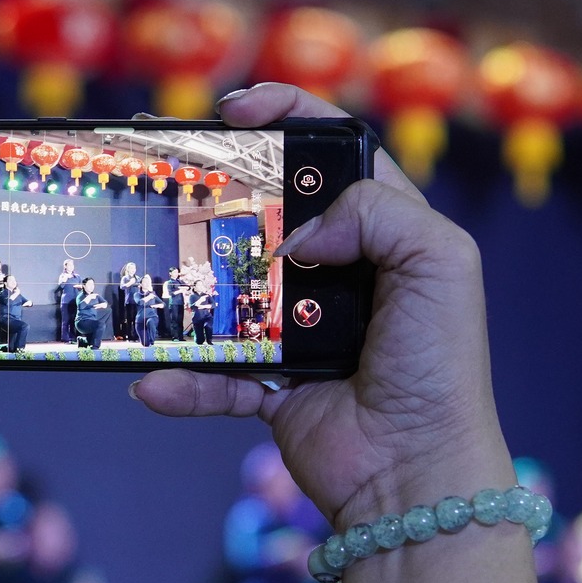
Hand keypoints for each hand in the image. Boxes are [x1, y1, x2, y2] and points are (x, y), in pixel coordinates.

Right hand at [132, 82, 511, 527]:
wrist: (417, 471)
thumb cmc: (441, 364)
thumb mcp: (439, 262)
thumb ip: (377, 212)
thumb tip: (298, 233)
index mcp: (384, 230)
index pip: (334, 152)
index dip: (287, 117)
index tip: (235, 111)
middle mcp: (338, 272)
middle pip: (265, 211)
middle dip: (214, 185)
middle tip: (165, 165)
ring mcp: (299, 328)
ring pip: (226, 289)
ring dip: (182, 282)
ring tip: (140, 263)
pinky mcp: (271, 384)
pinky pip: (212, 374)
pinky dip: (182, 380)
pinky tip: (154, 381)